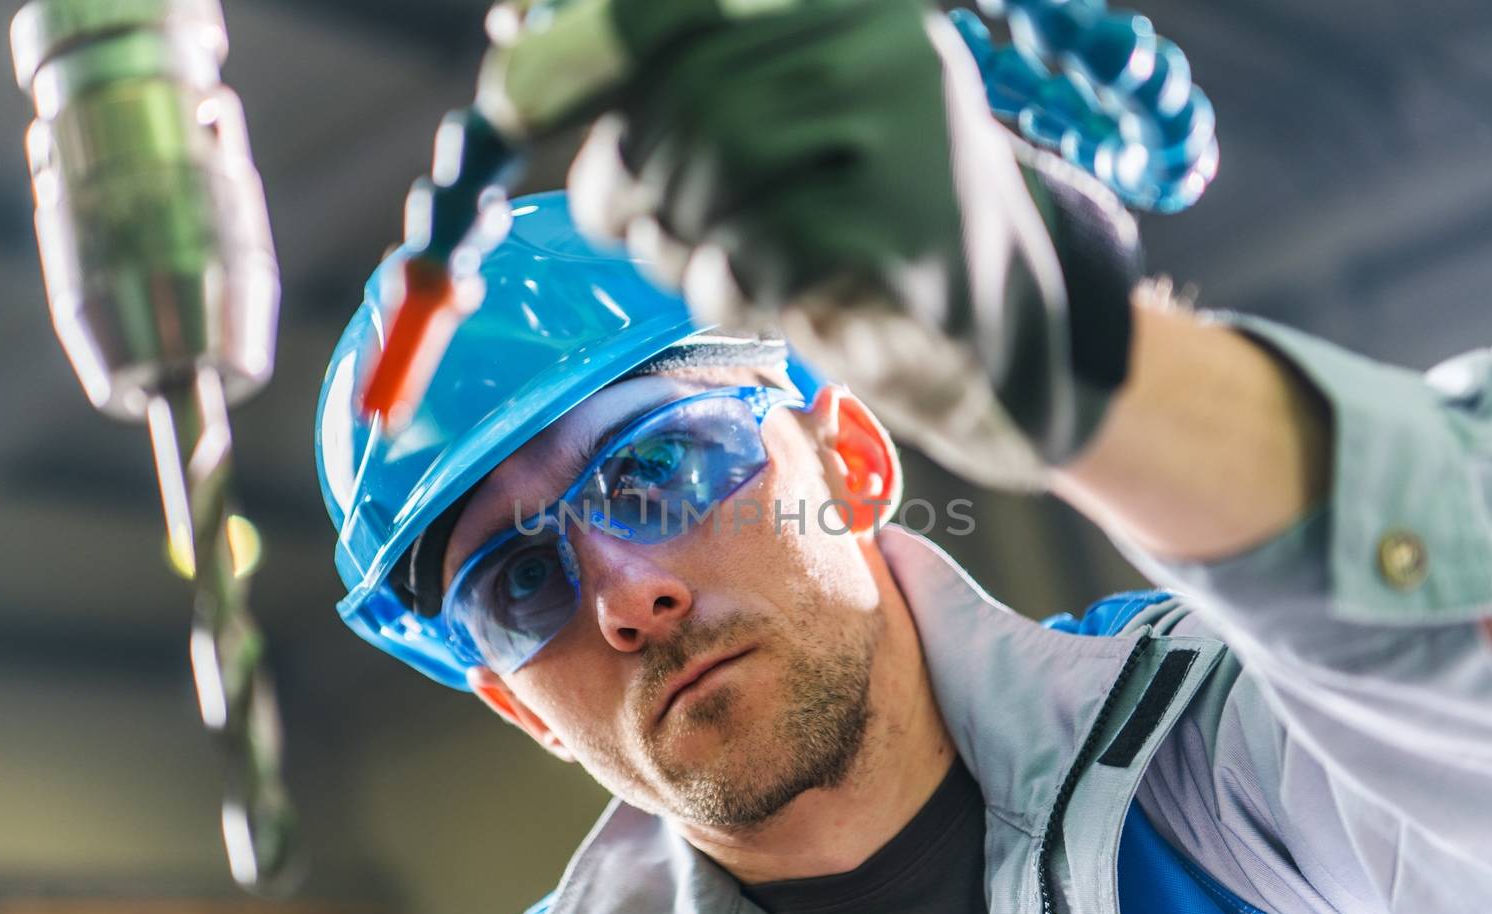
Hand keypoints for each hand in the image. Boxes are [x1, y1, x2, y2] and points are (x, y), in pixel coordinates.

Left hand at [496, 0, 1141, 488]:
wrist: (989, 306)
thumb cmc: (846, 201)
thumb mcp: (760, 112)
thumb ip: (658, 72)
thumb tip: (515, 35)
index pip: (673, 4)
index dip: (578, 46)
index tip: (502, 97)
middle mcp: (878, 41)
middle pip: (685, 98)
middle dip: (627, 171)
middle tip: (623, 214)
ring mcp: (906, 133)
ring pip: (714, 178)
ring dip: (678, 238)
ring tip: (716, 253)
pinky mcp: (910, 231)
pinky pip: (756, 258)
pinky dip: (728, 287)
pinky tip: (770, 289)